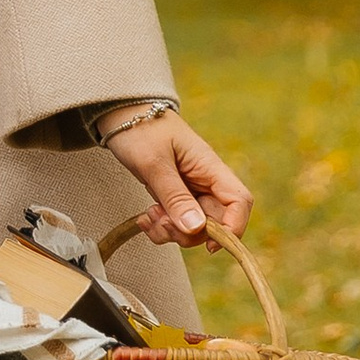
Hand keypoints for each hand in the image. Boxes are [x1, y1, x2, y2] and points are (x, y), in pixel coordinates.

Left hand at [99, 111, 251, 246]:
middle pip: (216, 221)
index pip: (239, 201)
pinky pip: (177, 221)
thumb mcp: (154, 163)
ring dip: (172, 231)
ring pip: (194, 226)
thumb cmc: (140, 130)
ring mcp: (190, 188)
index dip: (233, 227)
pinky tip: (144, 218)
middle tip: (161, 223)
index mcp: (209, 167)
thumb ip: (175, 197)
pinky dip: (162, 226)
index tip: (210, 244)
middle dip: (189, 233)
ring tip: (148, 217)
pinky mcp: (174, 194)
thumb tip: (197, 229)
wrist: (120, 115)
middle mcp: (205, 180)